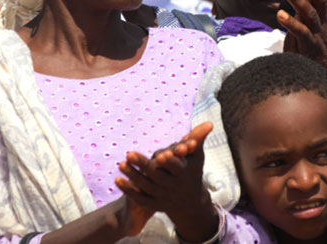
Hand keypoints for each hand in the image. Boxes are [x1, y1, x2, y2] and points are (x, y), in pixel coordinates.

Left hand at [116, 122, 217, 242]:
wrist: (190, 202)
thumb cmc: (192, 171)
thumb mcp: (197, 156)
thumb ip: (198, 138)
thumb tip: (210, 122)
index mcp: (184, 173)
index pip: (176, 167)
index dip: (169, 162)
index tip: (160, 154)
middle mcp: (173, 186)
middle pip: (157, 176)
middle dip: (143, 165)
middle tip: (129, 154)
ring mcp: (162, 196)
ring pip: (146, 187)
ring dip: (133, 176)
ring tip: (121, 164)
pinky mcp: (154, 204)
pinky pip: (139, 198)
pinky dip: (128, 190)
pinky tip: (117, 180)